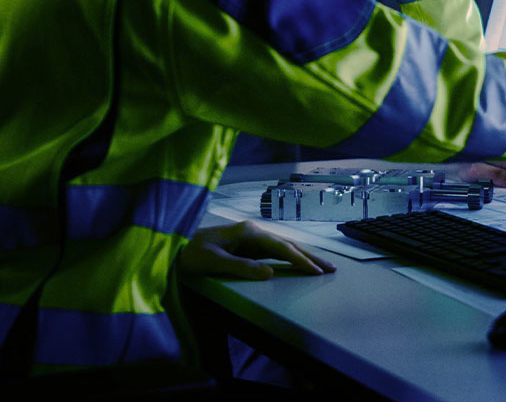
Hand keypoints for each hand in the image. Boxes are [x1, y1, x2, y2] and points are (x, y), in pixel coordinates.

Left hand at [176, 220, 336, 279]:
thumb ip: (241, 267)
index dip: (300, 260)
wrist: (174, 246)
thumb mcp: (213, 262)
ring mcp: (251, 238)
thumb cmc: (190, 254)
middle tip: (331, 269)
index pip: (281, 247)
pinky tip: (299, 264)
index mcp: (248, 232)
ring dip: (303, 257)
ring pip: (283, 248)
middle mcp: (253, 232)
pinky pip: (274, 253)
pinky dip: (290, 258)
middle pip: (288, 244)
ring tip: (322, 267)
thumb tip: (271, 272)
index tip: (316, 272)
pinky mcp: (248, 246)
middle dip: (310, 257)